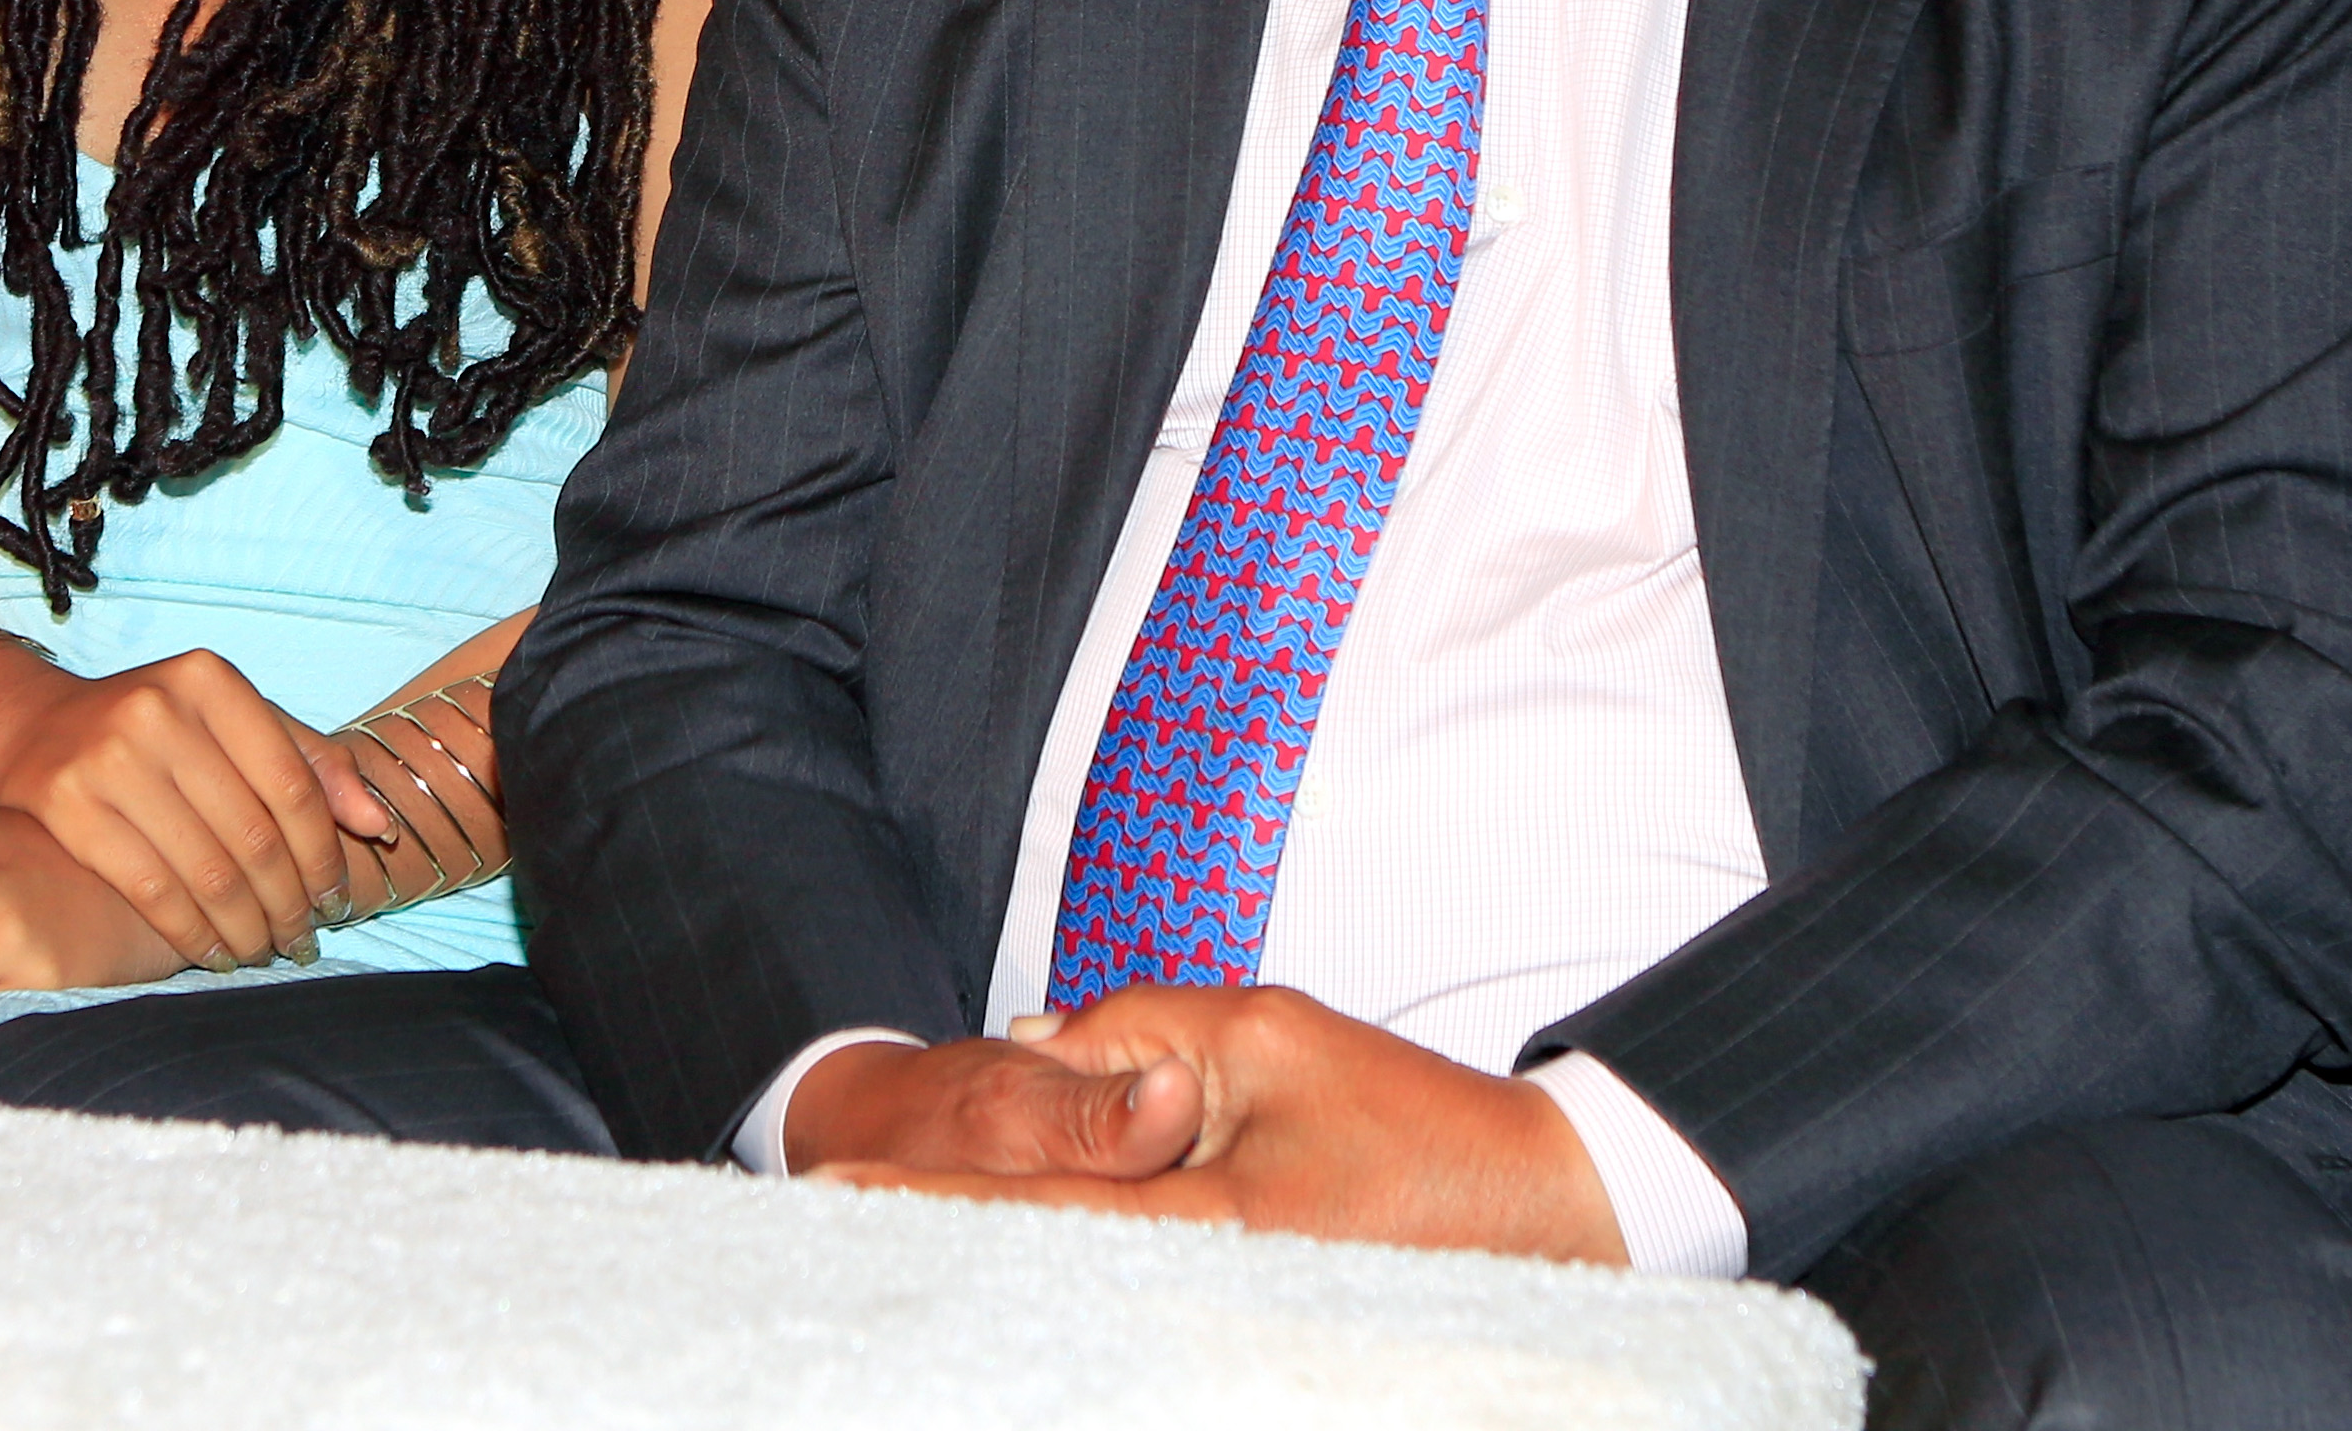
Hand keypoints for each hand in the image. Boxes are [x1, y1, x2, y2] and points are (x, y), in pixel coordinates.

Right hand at [0, 644, 386, 971]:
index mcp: (213, 680)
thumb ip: (311, 763)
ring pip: (205, 867)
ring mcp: (108, 756)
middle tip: (306, 940)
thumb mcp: (231, 721)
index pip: (292, 783)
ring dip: (246, 926)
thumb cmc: (155, 728)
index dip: (322, 852)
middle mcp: (161, 710)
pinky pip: (150, 888)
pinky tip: (215, 953)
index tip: (338, 899)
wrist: (30, 726)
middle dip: (288, 900)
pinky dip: (191, 933)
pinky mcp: (65, 806)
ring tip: (268, 953)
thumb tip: (379, 825)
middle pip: (252, 831)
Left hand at [810, 986, 1627, 1265]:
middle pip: (1034, 1261)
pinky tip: (1006, 1249)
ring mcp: (1217, 1314)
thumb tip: (1039, 1044)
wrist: (1532, 1205)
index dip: (925, 1202)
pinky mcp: (1237, 1317)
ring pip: (1072, 1280)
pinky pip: (1123, 1290)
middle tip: (820, 1216)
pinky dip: (1057, 1261)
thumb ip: (1139, 1036)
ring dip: (985, 1249)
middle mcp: (1196, 1284)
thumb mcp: (1266, 1033)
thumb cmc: (1402, 1116)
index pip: (1028, 1207)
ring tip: (879, 1228)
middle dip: (932, 1238)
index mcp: (1201, 1219)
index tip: (830, 1194)